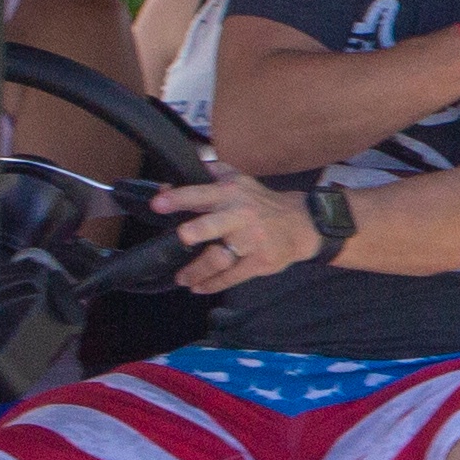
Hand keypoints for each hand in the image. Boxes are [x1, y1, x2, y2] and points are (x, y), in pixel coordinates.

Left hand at [145, 174, 318, 291]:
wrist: (302, 224)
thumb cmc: (262, 203)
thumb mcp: (240, 181)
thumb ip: (211, 174)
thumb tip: (180, 171)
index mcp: (230, 195)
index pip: (201, 194)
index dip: (179, 199)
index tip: (158, 203)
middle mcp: (240, 216)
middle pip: (215, 225)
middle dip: (197, 231)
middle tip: (183, 237)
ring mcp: (251, 241)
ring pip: (220, 258)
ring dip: (197, 271)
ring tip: (182, 278)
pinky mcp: (259, 262)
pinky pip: (232, 277)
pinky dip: (213, 284)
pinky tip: (199, 287)